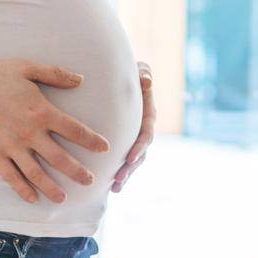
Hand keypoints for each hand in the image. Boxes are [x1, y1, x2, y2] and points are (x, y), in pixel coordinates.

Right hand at [0, 58, 111, 204]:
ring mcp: (11, 147)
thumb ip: (55, 74)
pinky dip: (22, 189)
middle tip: (91, 181)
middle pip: (59, 157)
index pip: (74, 129)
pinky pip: (11, 177)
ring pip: (37, 173)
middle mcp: (29, 133)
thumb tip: (81, 79)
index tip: (106, 149)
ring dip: (52, 187)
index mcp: (41, 111)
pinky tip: (32, 198)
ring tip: (64, 198)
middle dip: (77, 171)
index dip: (91, 140)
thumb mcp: (26, 67)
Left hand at [111, 61, 155, 192]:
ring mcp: (134, 137)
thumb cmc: (133, 72)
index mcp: (148, 116)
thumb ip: (144, 74)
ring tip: (115, 188)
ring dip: (125, 175)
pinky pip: (123, 159)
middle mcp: (143, 129)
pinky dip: (118, 172)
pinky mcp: (125, 142)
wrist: (124, 77)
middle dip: (130, 168)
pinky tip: (109, 186)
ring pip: (133, 161)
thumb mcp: (140, 69)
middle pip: (140, 154)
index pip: (146, 135)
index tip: (130, 158)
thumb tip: (146, 81)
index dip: (139, 147)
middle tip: (119, 180)